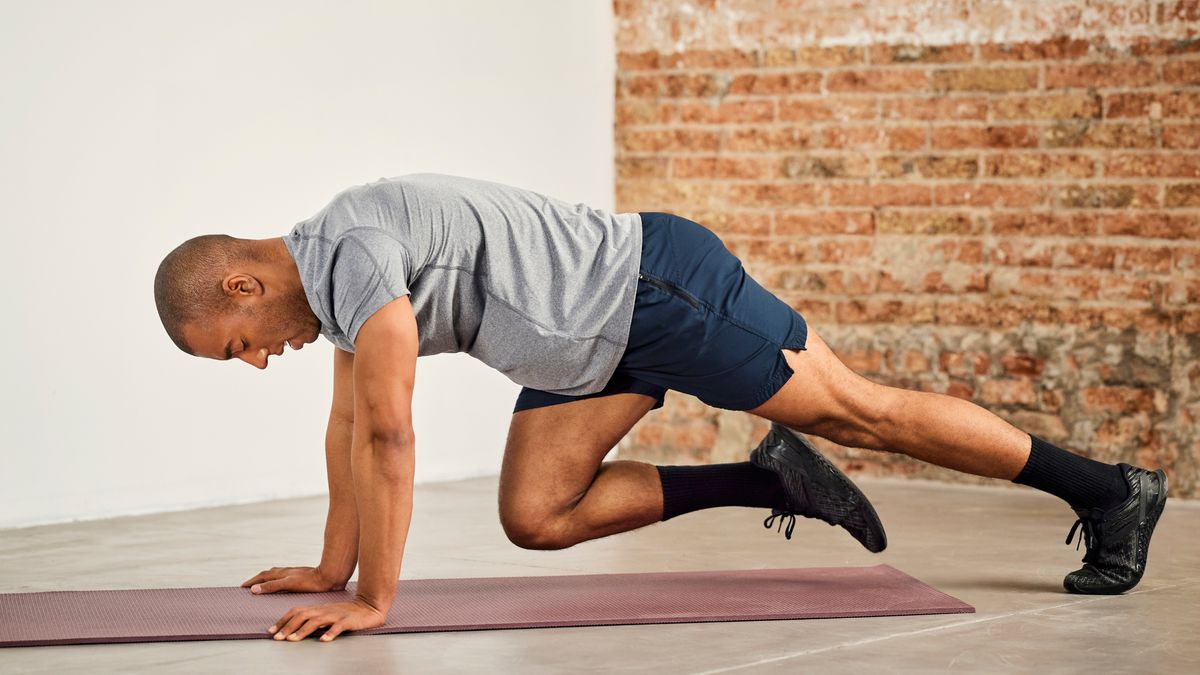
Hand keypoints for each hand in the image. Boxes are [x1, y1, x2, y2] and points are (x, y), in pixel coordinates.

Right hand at [241, 566, 343, 594]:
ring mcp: (293, 574)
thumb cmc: (310, 582)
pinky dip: (276, 581)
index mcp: (281, 573)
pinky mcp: (300, 577)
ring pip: (275, 575)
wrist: (329, 577)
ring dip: (266, 579)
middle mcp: (286, 572)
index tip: (242, 587)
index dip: (252, 582)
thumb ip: (272, 586)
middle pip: (267, 574)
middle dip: (256, 579)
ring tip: (260, 584)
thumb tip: (254, 589)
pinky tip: (281, 585)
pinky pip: (283, 578)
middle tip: (247, 586)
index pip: (262, 577)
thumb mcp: (289, 584)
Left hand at [267, 598, 386, 642]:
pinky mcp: (348, 620)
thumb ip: (313, 620)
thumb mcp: (327, 615)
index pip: (296, 612)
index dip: (283, 621)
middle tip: (277, 638)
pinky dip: (330, 633)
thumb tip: (294, 630)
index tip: (271, 631)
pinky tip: (324, 640)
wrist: (370, 606)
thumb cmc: (347, 613)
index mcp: (318, 609)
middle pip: (302, 616)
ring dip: (303, 630)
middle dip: (288, 627)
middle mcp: (324, 610)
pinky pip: (339, 627)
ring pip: (317, 621)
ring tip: (293, 640)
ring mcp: (336, 615)